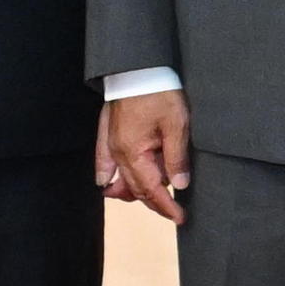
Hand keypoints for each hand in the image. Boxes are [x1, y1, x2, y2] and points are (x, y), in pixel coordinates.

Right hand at [100, 90, 192, 222]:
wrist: (137, 68)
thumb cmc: (158, 93)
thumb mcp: (176, 125)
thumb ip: (176, 158)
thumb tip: (179, 185)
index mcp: (133, 153)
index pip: (150, 190)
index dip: (166, 206)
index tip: (180, 217)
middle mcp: (117, 152)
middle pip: (135, 188)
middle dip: (156, 201)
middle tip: (175, 212)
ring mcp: (109, 143)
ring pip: (121, 178)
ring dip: (136, 190)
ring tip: (155, 200)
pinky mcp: (107, 134)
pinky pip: (104, 162)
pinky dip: (108, 175)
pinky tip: (107, 184)